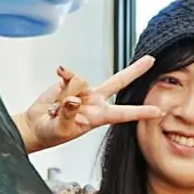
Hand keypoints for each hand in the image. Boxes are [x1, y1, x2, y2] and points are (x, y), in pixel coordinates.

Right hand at [16, 58, 162, 153]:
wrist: (34, 126)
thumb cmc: (50, 134)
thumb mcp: (60, 129)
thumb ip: (69, 114)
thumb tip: (74, 100)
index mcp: (98, 117)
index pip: (124, 114)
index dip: (141, 112)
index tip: (159, 111)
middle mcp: (94, 101)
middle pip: (118, 82)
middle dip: (135, 70)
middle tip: (151, 60)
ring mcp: (82, 91)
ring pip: (81, 81)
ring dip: (67, 92)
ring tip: (56, 108)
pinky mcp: (69, 83)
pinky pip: (69, 73)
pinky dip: (63, 73)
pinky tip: (59, 77)